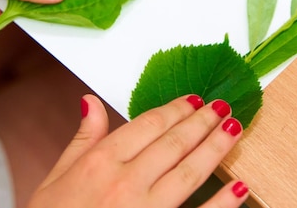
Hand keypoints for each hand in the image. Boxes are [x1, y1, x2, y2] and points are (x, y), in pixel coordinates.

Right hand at [28, 94, 249, 207]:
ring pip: (190, 171)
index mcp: (100, 162)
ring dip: (216, 147)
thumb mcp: (56, 178)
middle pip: (173, 142)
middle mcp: (125, 182)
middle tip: (222, 107)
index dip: (175, 109)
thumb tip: (90, 101)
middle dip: (202, 122)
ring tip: (234, 129)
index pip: (148, 125)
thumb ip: (82, 139)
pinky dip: (223, 203)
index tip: (194, 100)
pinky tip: (240, 187)